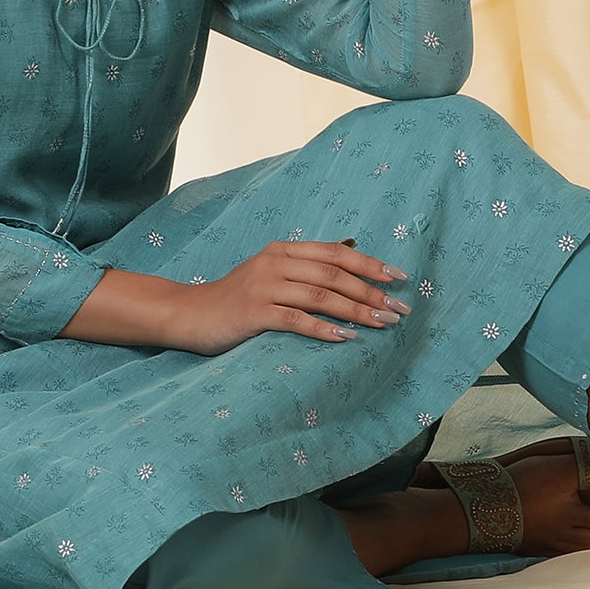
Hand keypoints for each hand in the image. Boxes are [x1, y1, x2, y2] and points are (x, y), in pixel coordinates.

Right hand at [169, 239, 414, 356]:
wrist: (190, 314)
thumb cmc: (237, 298)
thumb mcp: (271, 273)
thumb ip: (306, 266)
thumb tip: (353, 257)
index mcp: (283, 250)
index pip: (335, 252)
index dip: (369, 263)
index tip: (399, 277)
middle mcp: (275, 263)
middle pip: (333, 274)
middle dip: (371, 291)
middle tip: (399, 309)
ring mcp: (263, 287)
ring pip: (320, 295)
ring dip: (356, 310)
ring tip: (383, 323)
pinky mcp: (253, 313)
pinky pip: (295, 319)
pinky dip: (324, 328)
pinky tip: (346, 338)